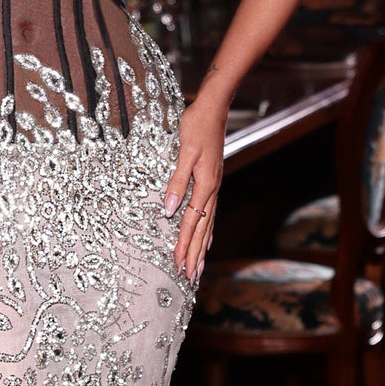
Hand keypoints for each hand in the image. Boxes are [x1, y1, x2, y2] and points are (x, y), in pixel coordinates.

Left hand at [164, 91, 227, 285]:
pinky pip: (210, 213)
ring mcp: (214, 186)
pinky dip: (207, 229)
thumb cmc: (197, 125)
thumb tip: (170, 210)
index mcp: (205, 185)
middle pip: (203, 229)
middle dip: (196, 254)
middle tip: (190, 277)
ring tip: (199, 266)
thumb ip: (177, 181)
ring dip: (202, 246)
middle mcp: (212, 190)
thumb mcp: (184, 151)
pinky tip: (207, 237)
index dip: (185, 245)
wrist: (214, 108)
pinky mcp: (212, 181)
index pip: (192, 222)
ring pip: (208, 224)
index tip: (179, 264)